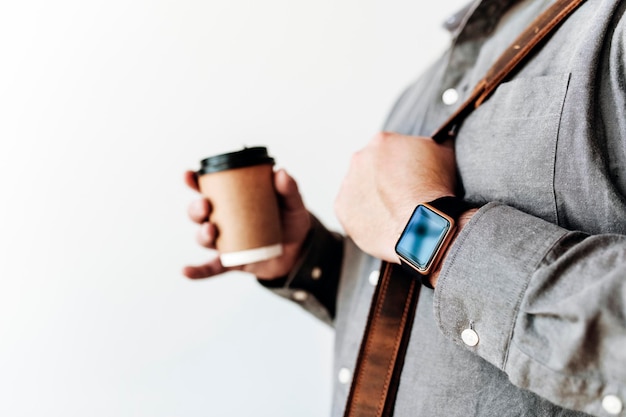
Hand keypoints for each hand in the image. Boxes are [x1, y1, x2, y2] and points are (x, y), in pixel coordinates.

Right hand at [183, 168, 311, 279]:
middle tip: (205, 205)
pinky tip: (186, 271)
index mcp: (234, 200)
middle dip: (196, 209)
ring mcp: (226, 242)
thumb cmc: (291, 222)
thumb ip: (289, 189)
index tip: (189, 175)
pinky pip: (211, 269)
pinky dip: (198, 271)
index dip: (195, 181)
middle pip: (200, 214)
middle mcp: (224, 220)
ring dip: (202, 234)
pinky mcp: (232, 263)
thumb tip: (281, 173)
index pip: (209, 188)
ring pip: (205, 238)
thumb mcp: (293, 204)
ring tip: (210, 229)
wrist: (300, 252)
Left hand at [334, 132, 456, 262]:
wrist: (422, 222)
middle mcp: (360, 158)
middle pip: (371, 167)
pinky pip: (351, 210)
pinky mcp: (342, 208)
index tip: (410, 177)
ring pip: (360, 188)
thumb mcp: (445, 153)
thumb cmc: (435, 188)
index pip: (390, 149)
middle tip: (401, 195)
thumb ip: (437, 143)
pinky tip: (382, 222)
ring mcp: (348, 183)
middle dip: (384, 179)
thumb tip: (442, 140)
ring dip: (372, 196)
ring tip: (393, 212)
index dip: (402, 164)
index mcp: (382, 141)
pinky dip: (364, 216)